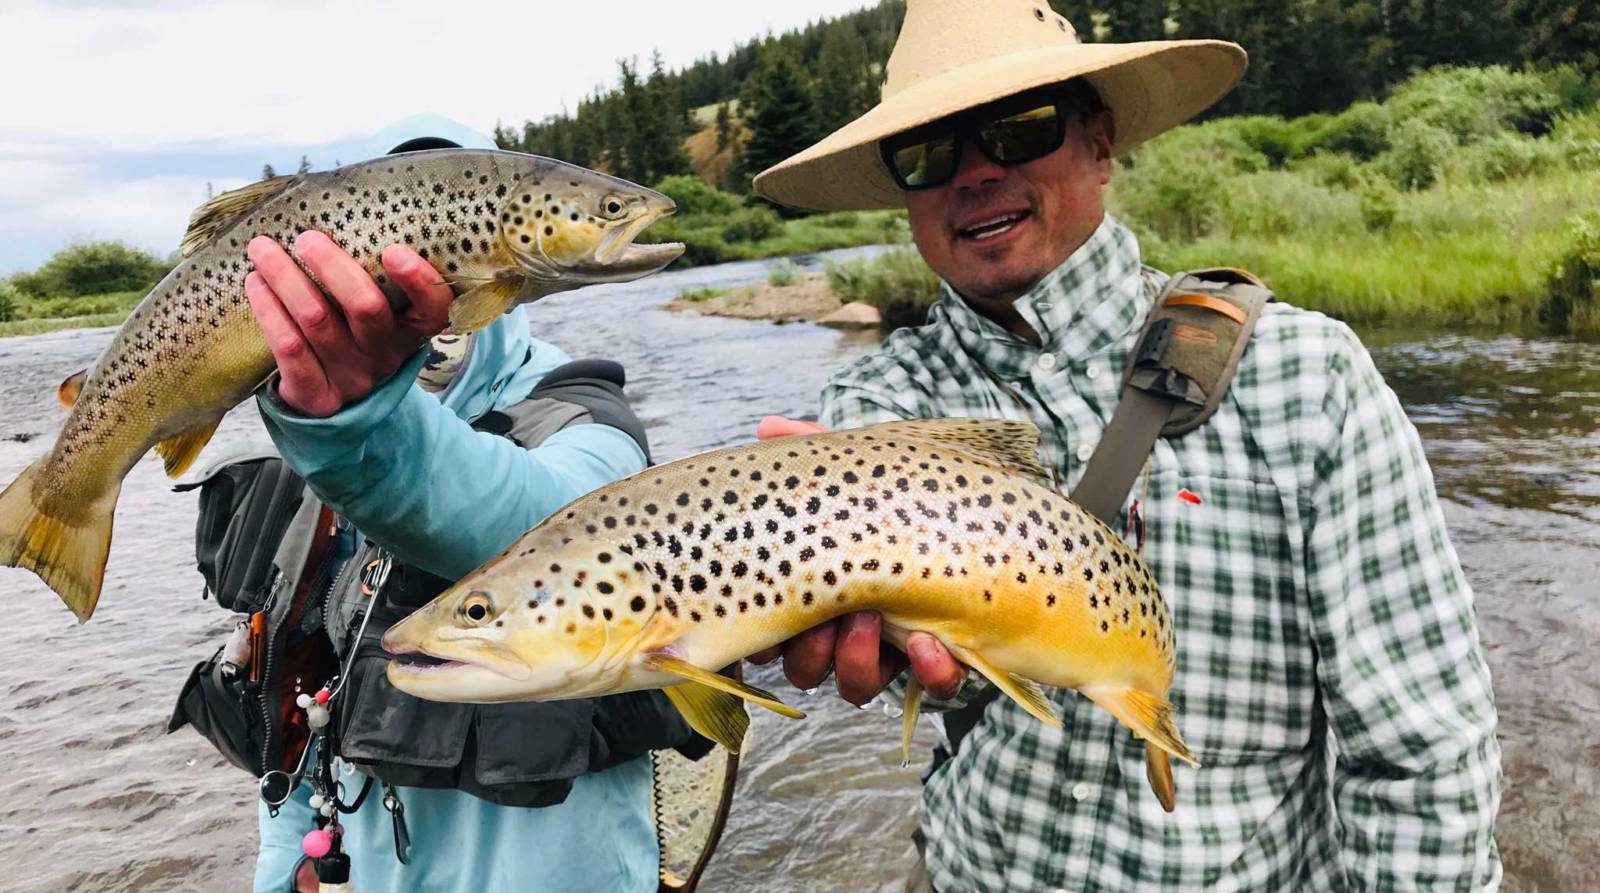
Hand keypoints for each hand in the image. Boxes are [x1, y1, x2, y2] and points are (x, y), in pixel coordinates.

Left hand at [246, 231, 452, 416]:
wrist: (340, 404)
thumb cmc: (356, 334)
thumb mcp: (382, 311)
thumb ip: (374, 273)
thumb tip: (343, 207)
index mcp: (411, 329)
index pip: (433, 308)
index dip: (419, 281)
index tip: (393, 250)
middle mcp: (385, 354)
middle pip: (366, 307)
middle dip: (332, 266)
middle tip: (306, 238)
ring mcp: (352, 377)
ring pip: (317, 321)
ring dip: (286, 278)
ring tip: (262, 249)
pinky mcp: (317, 396)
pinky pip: (289, 349)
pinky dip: (269, 311)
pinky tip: (254, 284)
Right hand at [747, 416, 966, 704]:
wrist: (981, 512)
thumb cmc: (904, 499)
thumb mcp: (863, 472)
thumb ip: (817, 453)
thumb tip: (768, 428)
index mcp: (817, 596)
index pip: (772, 632)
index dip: (762, 633)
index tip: (764, 615)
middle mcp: (845, 635)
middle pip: (804, 668)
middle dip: (809, 648)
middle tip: (825, 614)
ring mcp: (893, 653)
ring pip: (856, 684)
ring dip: (855, 660)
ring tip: (870, 620)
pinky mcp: (944, 662)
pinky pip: (933, 687)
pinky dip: (931, 672)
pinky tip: (932, 644)